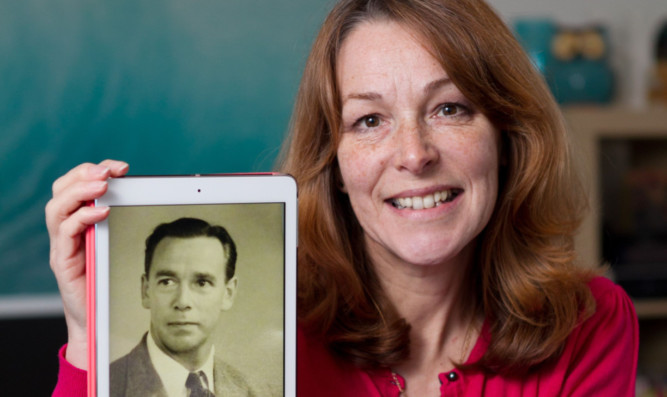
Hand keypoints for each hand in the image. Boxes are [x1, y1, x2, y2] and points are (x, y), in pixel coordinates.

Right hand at [45, 160, 128, 368]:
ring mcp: (61, 245)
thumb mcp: (116, 246)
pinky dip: (82, 218)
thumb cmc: (108, 282)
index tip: (121, 167)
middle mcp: (66, 230)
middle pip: (61, 189)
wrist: (95, 320)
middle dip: (84, 174)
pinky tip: (102, 213)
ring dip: (80, 191)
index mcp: (79, 222)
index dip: (94, 171)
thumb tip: (149, 198)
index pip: (77, 185)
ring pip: (57, 207)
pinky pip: (65, 232)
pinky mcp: (62, 261)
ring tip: (103, 185)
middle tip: (108, 172)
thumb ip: (122, 224)